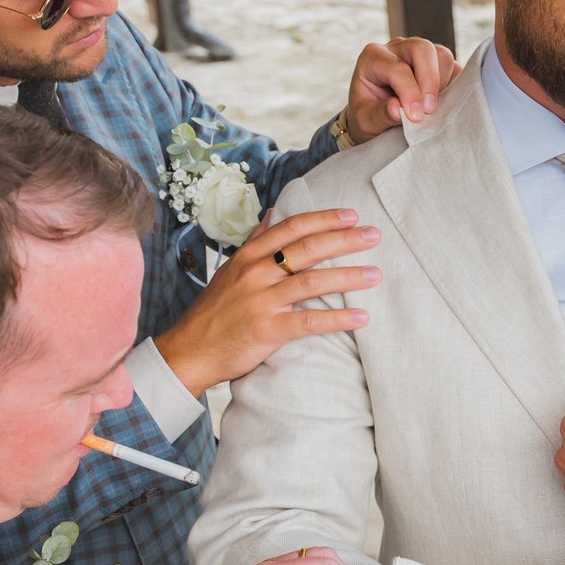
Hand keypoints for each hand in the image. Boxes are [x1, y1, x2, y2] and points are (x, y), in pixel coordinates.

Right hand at [155, 207, 379, 393]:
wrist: (189, 351)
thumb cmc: (214, 312)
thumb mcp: (230, 270)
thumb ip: (254, 242)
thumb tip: (271, 213)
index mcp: (249, 257)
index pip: (291, 228)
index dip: (323, 219)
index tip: (352, 216)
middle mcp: (256, 273)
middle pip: (307, 249)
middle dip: (344, 240)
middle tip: (374, 236)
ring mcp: (261, 301)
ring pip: (312, 282)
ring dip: (348, 277)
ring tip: (375, 275)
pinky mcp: (267, 329)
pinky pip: (309, 322)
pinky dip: (338, 319)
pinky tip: (362, 317)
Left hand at [343, 36, 458, 143]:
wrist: (373, 116)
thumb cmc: (366, 116)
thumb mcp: (365, 121)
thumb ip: (380, 115)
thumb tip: (398, 110)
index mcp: (373, 58)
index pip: (397, 69)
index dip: (410, 93)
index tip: (416, 117)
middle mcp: (397, 49)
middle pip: (422, 49)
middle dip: (430, 80)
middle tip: (429, 109)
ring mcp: (418, 53)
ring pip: (441, 55)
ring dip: (443, 82)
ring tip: (433, 109)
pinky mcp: (437, 63)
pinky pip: (453, 67)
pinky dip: (454, 85)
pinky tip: (442, 104)